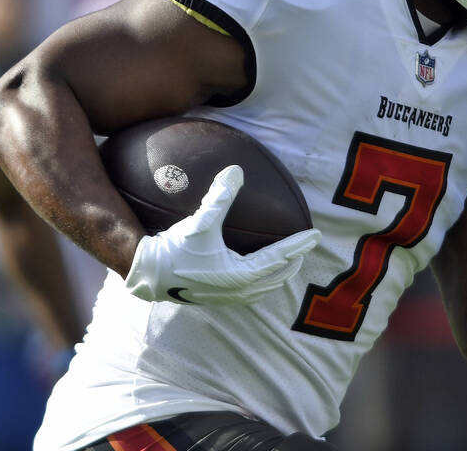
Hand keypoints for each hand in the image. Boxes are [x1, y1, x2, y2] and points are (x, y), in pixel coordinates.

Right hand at [124, 165, 320, 304]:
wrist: (150, 275)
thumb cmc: (176, 249)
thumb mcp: (201, 222)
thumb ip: (220, 197)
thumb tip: (235, 170)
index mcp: (240, 275)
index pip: (279, 257)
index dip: (299, 245)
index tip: (316, 235)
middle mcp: (238, 290)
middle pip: (277, 277)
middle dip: (293, 262)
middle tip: (306, 247)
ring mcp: (228, 297)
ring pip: (264, 288)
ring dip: (278, 275)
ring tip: (286, 262)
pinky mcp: (217, 298)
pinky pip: (250, 292)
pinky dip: (261, 282)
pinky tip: (256, 273)